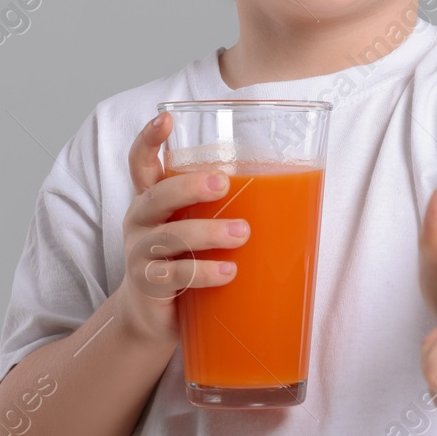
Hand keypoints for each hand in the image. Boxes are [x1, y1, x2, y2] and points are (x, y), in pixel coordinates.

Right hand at [113, 111, 245, 344]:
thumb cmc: (185, 259)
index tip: (166, 118)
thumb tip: (296, 187)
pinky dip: (204, 272)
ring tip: (241, 232)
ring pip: (168, 238)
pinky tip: (229, 272)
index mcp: (151, 200)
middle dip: (189, 187)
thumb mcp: (194, 226)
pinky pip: (175, 276)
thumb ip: (220, 206)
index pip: (141, 163)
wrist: (153, 318)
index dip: (149, 139)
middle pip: (157, 197)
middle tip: (223, 182)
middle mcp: (140, 222)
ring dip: (208, 233)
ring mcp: (140, 255)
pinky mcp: (148, 287)